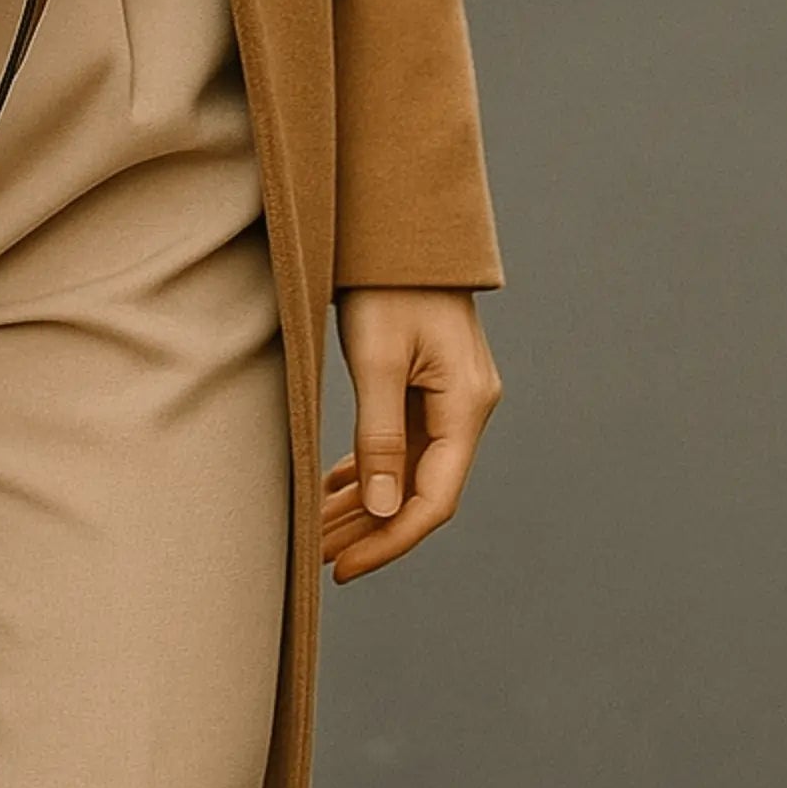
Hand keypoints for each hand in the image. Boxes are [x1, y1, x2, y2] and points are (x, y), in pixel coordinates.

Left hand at [322, 287, 501, 581]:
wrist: (400, 221)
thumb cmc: (386, 283)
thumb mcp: (376, 358)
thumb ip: (380, 436)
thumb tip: (382, 511)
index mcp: (466, 405)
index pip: (432, 499)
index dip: (389, 539)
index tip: (345, 566)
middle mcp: (467, 407)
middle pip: (420, 489)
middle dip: (371, 528)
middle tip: (320, 558)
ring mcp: (450, 395)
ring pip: (408, 468)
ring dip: (367, 501)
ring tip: (319, 532)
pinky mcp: (430, 382)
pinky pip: (404, 442)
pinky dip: (371, 467)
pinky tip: (339, 488)